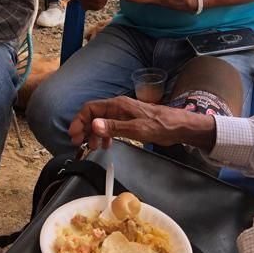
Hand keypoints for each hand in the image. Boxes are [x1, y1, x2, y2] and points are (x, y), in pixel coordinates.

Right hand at [69, 95, 215, 151]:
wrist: (179, 127)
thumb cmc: (160, 125)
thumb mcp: (136, 129)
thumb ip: (114, 127)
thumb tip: (94, 124)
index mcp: (118, 105)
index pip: (91, 108)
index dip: (80, 120)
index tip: (74, 135)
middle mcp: (118, 107)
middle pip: (93, 114)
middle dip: (84, 127)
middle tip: (78, 143)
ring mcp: (123, 114)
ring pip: (101, 121)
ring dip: (93, 133)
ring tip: (92, 147)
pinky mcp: (129, 121)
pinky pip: (110, 127)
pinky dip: (104, 135)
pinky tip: (105, 145)